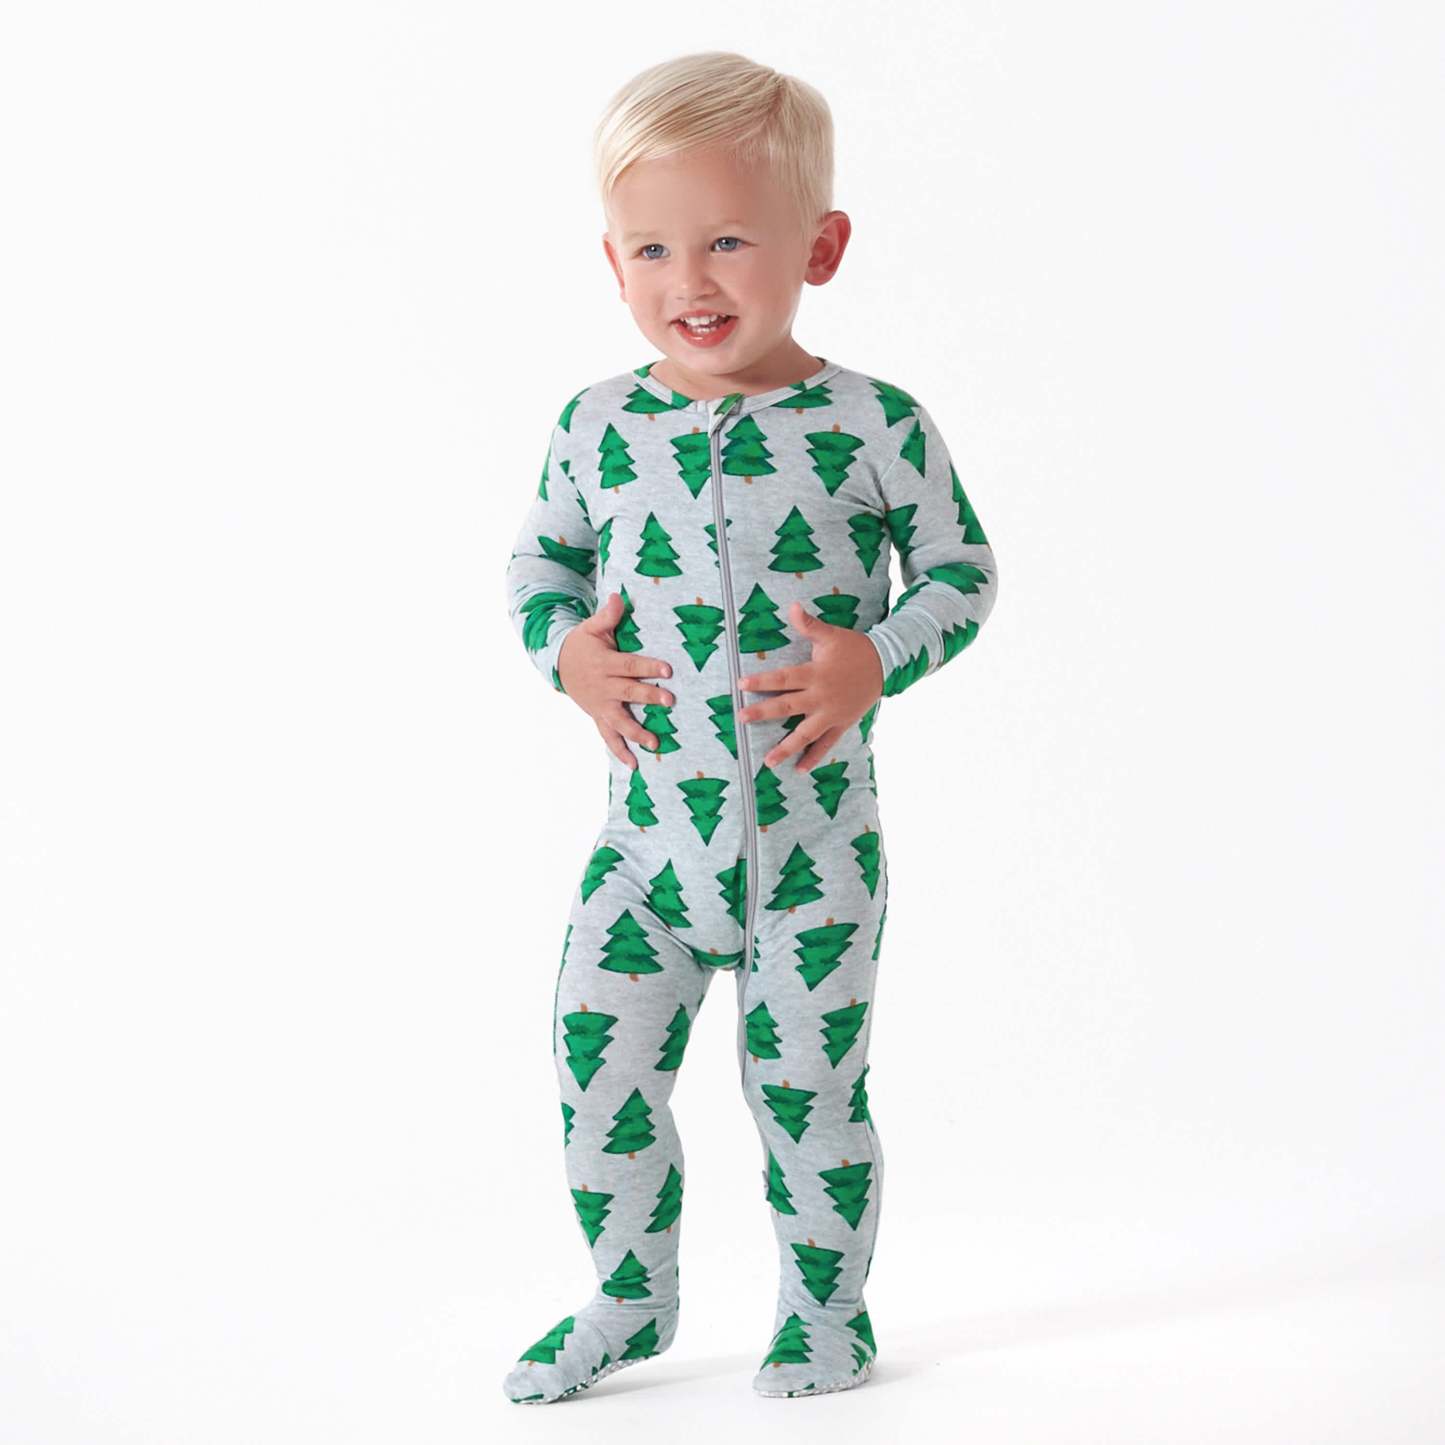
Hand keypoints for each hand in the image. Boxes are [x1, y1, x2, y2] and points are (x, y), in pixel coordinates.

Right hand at [557, 592, 673, 768]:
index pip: (629, 665)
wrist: (557, 664)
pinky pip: (608, 737)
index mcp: (604, 663)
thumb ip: (607, 616)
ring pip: (619, 721)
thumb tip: (619, 598)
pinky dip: (619, 751)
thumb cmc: (581, 643)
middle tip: (669, 701)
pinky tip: (634, 765)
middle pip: (628, 692)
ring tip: (655, 743)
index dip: (647, 667)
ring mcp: (600, 705)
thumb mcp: (591, 627)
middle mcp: (603, 687)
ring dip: (636, 732)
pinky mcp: (598, 716)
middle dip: (648, 697)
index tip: (667, 671)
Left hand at [737, 601, 883, 772]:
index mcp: (815, 674)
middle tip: (741, 717)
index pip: (784, 679)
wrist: (886, 665)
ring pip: (805, 734)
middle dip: (763, 713)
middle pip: (788, 707)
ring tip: (768, 761)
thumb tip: (792, 606)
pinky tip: (800, 769)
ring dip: (786, 747)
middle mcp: (821, 697)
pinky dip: (814, 757)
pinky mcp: (841, 724)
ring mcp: (831, 714)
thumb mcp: (831, 635)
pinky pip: (826, 744)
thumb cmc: (854, 649)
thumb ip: (809, 625)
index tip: (741, 684)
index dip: (762, 681)